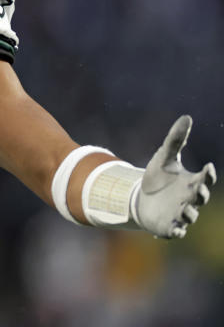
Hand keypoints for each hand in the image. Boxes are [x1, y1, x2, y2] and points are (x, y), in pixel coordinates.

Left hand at [135, 115, 216, 237]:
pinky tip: (173, 230)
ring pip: (189, 216)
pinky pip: (176, 231)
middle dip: (200, 195)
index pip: (204, 179)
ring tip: (184, 208)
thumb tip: (186, 117)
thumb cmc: (158, 178)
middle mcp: (189, 200)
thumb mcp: (164, 157)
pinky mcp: (168, 226)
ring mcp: (180, 214)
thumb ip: (176, 140)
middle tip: (197, 189)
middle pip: (200, 198)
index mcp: (191, 183)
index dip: (207, 175)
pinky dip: (176, 231)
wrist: (140, 198)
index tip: (208, 167)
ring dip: (189, 213)